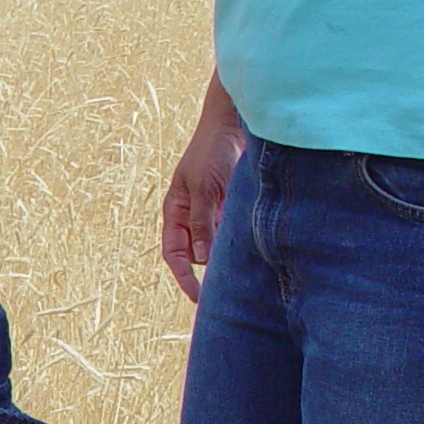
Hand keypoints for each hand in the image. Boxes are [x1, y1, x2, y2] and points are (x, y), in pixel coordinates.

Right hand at [163, 79, 247, 304]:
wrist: (234, 125)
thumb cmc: (212, 152)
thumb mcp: (204, 188)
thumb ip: (202, 223)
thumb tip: (201, 260)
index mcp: (175, 211)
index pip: (174, 253)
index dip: (183, 277)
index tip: (197, 298)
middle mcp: (191, 215)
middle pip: (195, 255)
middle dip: (205, 273)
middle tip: (223, 294)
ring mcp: (211, 212)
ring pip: (215, 246)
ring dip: (224, 257)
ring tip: (240, 273)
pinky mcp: (230, 208)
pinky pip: (230, 233)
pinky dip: (237, 243)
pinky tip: (250, 252)